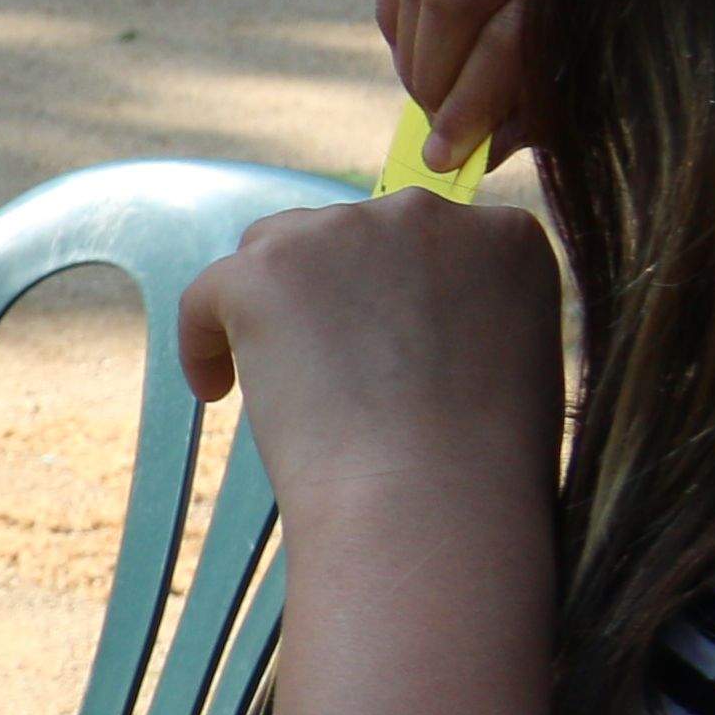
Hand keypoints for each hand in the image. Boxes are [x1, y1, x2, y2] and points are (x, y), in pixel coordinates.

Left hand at [172, 193, 564, 521]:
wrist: (428, 500)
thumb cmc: (481, 464)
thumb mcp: (512, 361)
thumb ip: (465, 312)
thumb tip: (397, 311)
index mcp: (504, 237)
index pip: (420, 240)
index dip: (386, 293)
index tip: (376, 349)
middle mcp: (426, 214)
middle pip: (343, 234)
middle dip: (326, 292)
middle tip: (319, 369)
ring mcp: (344, 232)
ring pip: (274, 252)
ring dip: (268, 306)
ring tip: (274, 381)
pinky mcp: (267, 269)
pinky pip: (210, 291)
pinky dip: (202, 340)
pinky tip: (217, 391)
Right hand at [374, 0, 587, 167]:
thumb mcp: (618, 56)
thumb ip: (548, 100)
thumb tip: (471, 151)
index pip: (511, 35)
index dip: (470, 106)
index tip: (446, 156)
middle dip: (430, 74)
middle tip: (431, 124)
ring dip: (407, 44)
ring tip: (423, 86)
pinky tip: (408, 38)